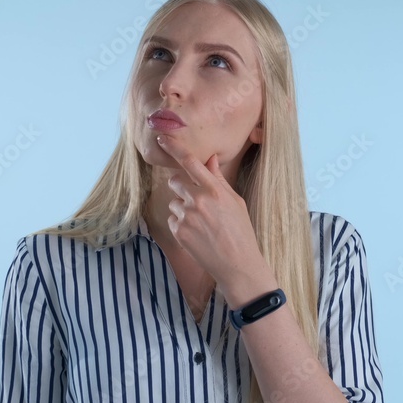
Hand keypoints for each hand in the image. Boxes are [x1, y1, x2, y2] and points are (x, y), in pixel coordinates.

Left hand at [155, 133, 265, 286]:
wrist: (237, 264)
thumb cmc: (240, 230)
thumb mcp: (235, 201)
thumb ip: (218, 179)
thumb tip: (210, 159)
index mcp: (214, 189)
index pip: (189, 162)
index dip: (173, 148)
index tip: (161, 139)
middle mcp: (198, 200)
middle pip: (174, 181)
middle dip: (181, 187)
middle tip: (196, 200)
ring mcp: (186, 216)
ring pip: (173, 202)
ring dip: (183, 208)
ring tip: (202, 222)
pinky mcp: (178, 231)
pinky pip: (172, 219)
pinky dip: (181, 224)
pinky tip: (197, 233)